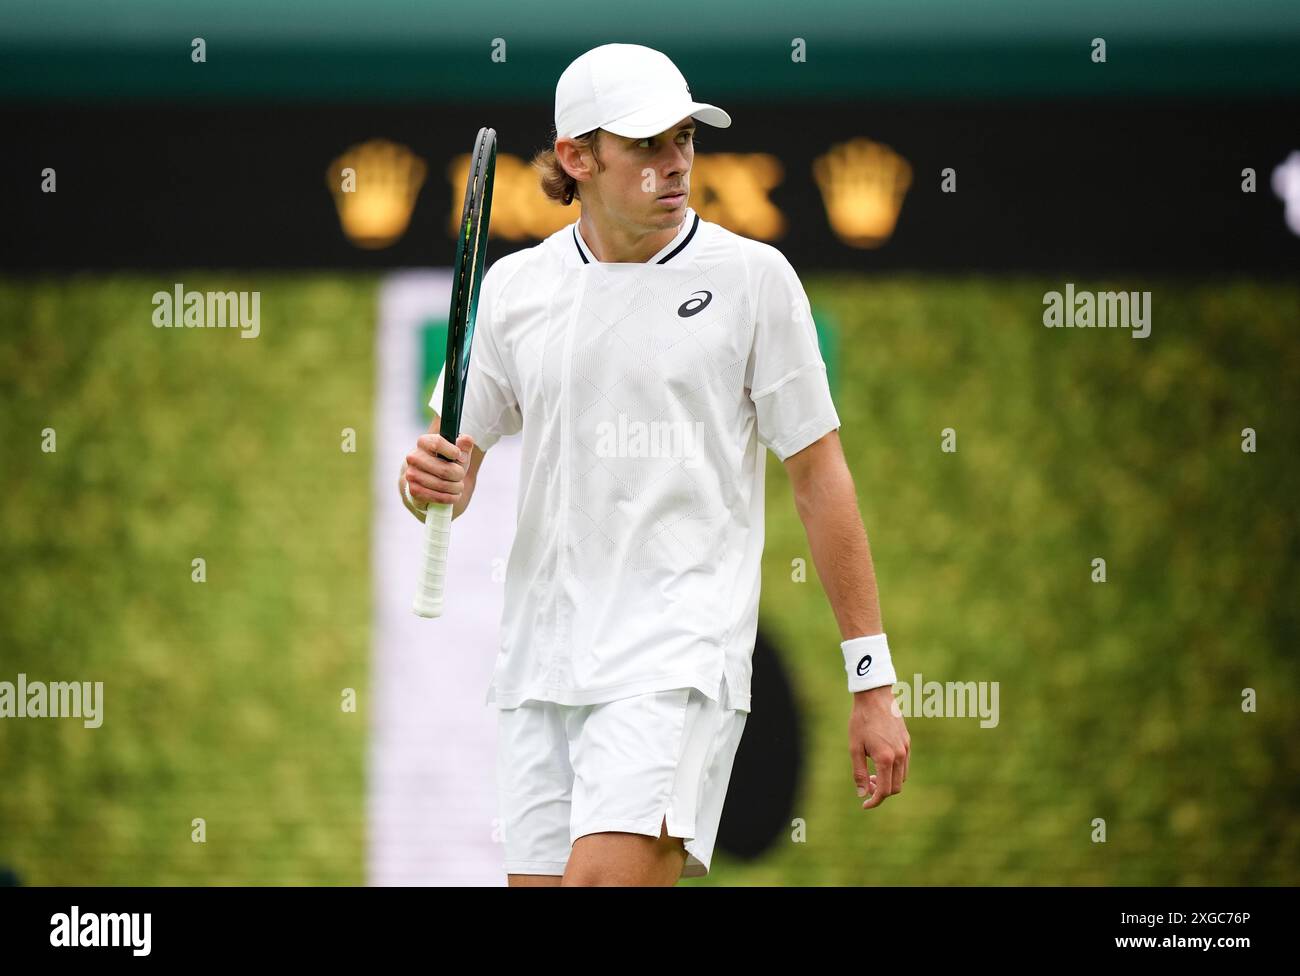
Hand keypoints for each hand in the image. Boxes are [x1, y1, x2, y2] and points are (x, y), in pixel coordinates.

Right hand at [405, 432, 474, 506]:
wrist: (429, 481)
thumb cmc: (446, 463)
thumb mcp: (457, 452)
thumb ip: (464, 444)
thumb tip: (466, 441)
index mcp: (424, 442)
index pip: (437, 443)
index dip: (453, 451)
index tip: (459, 456)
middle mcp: (414, 457)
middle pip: (445, 469)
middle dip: (459, 474)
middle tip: (461, 475)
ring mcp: (412, 474)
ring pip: (443, 485)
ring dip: (456, 488)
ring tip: (458, 486)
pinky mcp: (413, 490)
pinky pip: (438, 497)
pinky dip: (450, 497)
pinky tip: (453, 495)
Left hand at [849, 685, 909, 809]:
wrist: (875, 696)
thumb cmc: (861, 721)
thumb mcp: (855, 748)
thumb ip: (859, 773)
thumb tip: (863, 794)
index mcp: (886, 758)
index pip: (885, 791)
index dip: (875, 801)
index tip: (865, 804)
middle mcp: (900, 755)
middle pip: (896, 787)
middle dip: (881, 792)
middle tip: (867, 785)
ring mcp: (906, 748)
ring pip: (902, 777)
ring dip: (889, 781)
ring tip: (873, 774)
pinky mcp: (907, 741)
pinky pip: (904, 764)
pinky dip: (894, 771)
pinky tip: (880, 762)